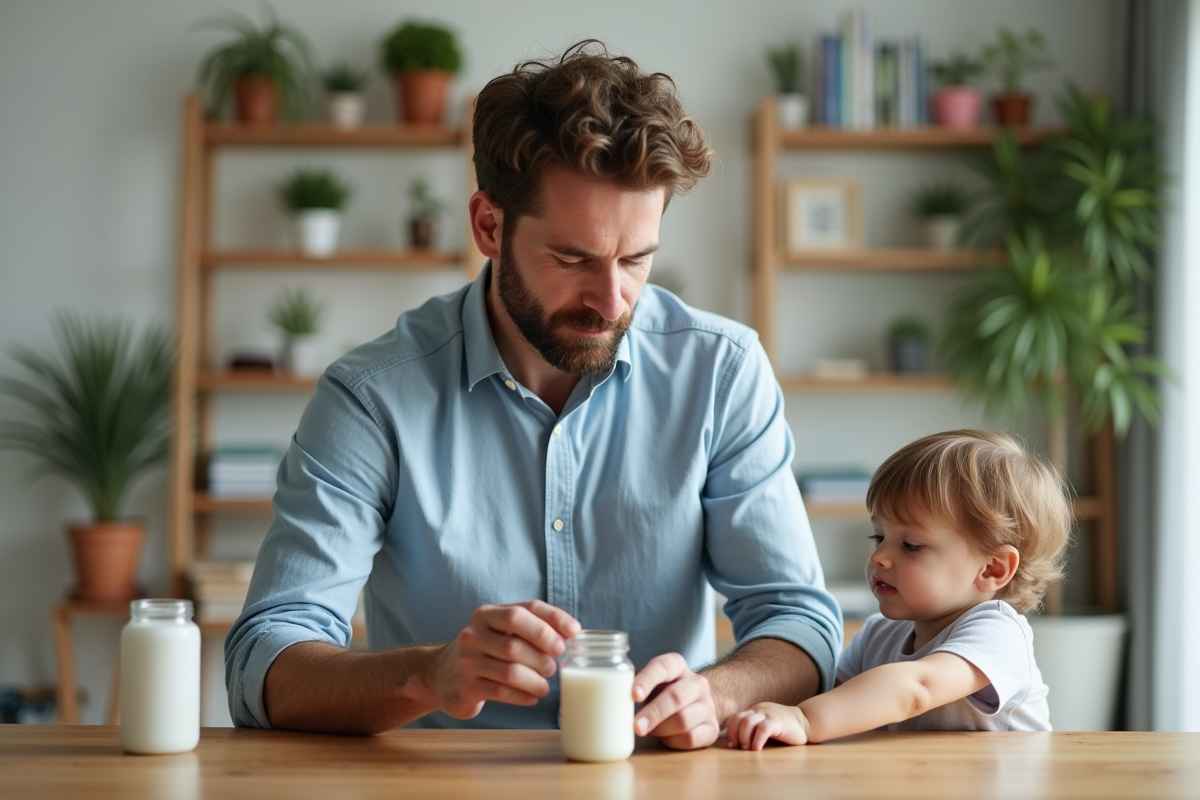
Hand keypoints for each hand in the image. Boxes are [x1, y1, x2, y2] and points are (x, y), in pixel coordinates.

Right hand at [423, 600, 579, 718]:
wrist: (439, 674)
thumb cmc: (484, 649)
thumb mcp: (501, 630)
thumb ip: (532, 626)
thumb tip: (572, 632)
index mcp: (488, 614)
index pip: (524, 610)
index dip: (552, 620)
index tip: (573, 633)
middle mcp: (474, 633)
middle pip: (516, 642)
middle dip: (543, 655)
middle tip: (555, 665)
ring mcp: (467, 660)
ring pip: (510, 670)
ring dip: (535, 679)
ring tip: (545, 685)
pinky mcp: (466, 686)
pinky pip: (500, 692)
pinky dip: (522, 696)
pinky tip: (532, 697)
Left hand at [631, 653, 718, 749]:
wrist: (696, 705)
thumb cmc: (662, 694)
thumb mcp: (652, 685)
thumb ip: (637, 690)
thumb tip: (613, 706)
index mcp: (677, 665)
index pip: (662, 666)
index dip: (647, 680)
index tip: (633, 695)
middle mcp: (696, 682)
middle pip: (675, 697)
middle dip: (653, 714)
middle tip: (636, 727)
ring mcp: (707, 705)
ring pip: (683, 720)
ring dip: (661, 729)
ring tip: (650, 731)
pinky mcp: (712, 727)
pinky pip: (691, 738)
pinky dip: (673, 742)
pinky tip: (666, 738)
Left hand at [724, 702, 808, 749]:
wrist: (805, 722)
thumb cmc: (783, 729)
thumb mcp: (765, 727)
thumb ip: (752, 732)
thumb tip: (733, 745)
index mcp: (755, 711)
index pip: (735, 717)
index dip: (731, 731)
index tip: (732, 745)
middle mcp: (759, 710)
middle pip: (739, 718)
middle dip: (735, 734)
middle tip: (739, 747)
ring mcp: (769, 715)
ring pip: (748, 722)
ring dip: (744, 737)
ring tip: (748, 749)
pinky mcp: (778, 722)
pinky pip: (763, 728)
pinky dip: (757, 740)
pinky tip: (757, 749)